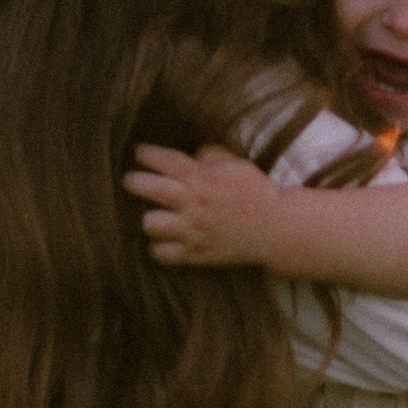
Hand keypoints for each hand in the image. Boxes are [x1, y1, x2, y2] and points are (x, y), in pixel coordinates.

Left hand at [124, 141, 279, 268]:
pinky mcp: (195, 254)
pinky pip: (161, 253)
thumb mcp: (235, 164)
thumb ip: (208, 155)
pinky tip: (164, 240)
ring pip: (150, 223)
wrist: (275, 228)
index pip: (164, 160)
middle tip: (131, 181)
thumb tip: (189, 155)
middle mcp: (194, 202)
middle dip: (134, 181)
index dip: (145, 154)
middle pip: (148, 188)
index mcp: (203, 177)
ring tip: (154, 215)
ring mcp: (193, 230)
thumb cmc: (255, 192)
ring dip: (149, 218)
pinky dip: (159, 247)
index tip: (139, 153)